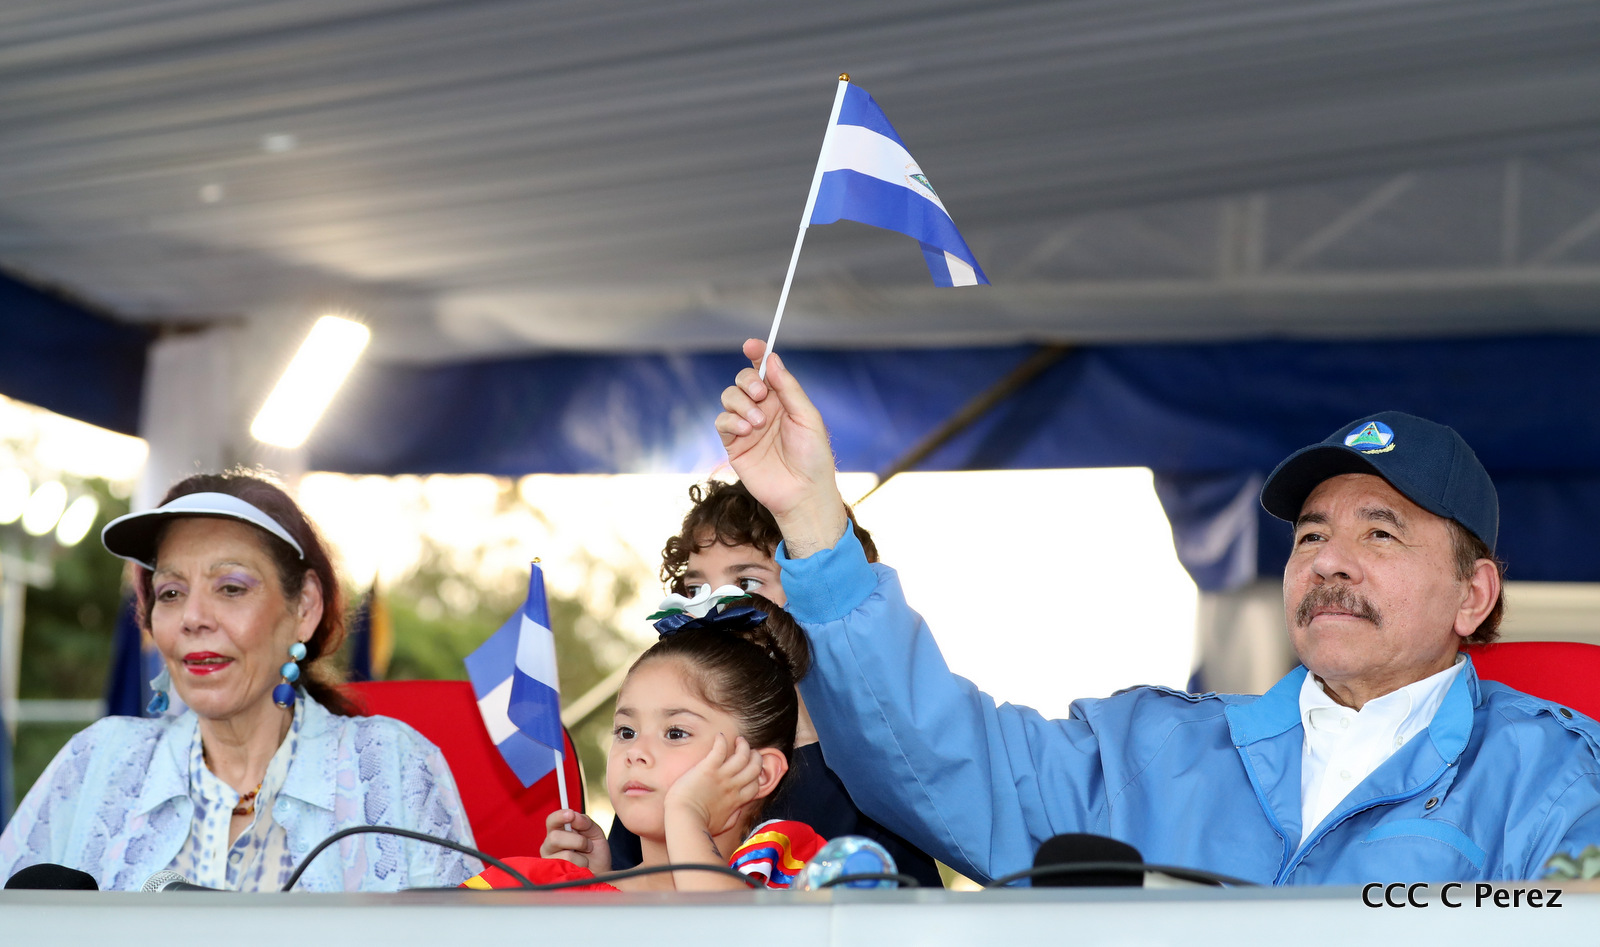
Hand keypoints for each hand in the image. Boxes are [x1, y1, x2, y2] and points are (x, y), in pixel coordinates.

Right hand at [539, 808, 610, 872]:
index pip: (551, 820)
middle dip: (578, 841)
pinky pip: (569, 867)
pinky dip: (581, 865)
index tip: (571, 815)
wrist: (600, 873)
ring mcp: (550, 861)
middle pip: (555, 837)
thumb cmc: (595, 853)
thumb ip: (585, 823)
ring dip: (582, 856)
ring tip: (585, 858)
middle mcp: (549, 845)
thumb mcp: (594, 833)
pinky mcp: (554, 874)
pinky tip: (581, 867)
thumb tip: (574, 816)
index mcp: (557, 831)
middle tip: (588, 845)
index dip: (559, 816)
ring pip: (565, 854)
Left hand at [663, 733, 762, 838]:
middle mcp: (733, 787)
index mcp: (736, 801)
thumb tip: (739, 810)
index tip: (751, 770)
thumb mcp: (722, 825)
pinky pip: (720, 749)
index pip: (755, 785)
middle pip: (754, 768)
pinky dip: (721, 741)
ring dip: (743, 746)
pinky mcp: (708, 768)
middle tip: (750, 752)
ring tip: (739, 740)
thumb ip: (733, 817)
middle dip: (756, 758)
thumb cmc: (699, 825)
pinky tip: (720, 737)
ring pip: (742, 756)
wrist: (684, 819)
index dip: (756, 776)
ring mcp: (722, 776)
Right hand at [714, 339, 848, 556]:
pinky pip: (722, 421)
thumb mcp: (807, 417)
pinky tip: (746, 431)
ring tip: (757, 423)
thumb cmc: (813, 457)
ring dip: (741, 404)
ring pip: (729, 397)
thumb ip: (788, 388)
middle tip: (761, 394)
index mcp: (783, 399)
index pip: (765, 369)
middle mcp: (763, 409)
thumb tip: (771, 358)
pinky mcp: (734, 444)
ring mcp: (747, 426)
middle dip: (748, 381)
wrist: (803, 493)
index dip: (757, 353)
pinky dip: (731, 421)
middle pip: (743, 380)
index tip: (752, 345)